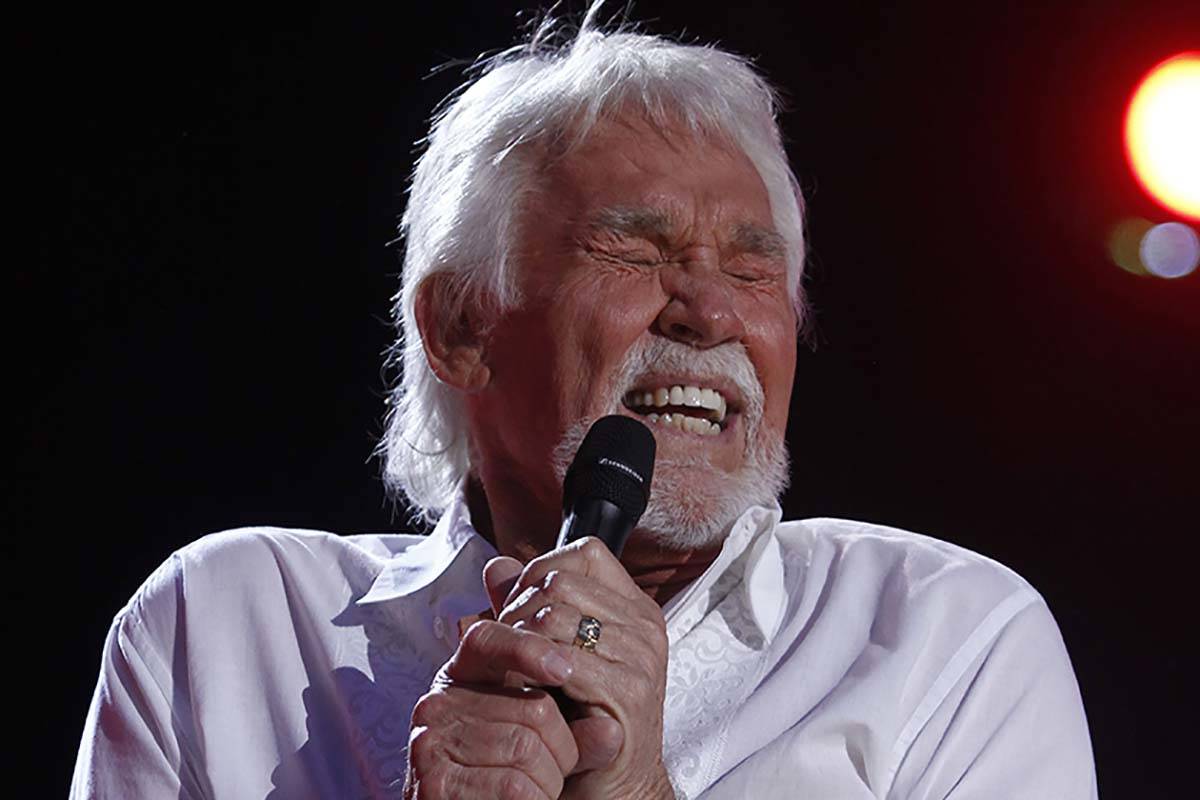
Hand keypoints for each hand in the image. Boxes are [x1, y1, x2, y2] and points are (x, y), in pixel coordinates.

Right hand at [404, 618, 604, 798]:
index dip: (528, 648)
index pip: (489, 638)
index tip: (564, 670)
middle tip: (554, 772)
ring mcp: (430, 741)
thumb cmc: (508, 780)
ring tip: (537, 791)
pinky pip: (514, 785)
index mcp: (462, 677)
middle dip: (563, 749)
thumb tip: (612, 731)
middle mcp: (439, 702)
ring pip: (527, 747)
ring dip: (549, 780)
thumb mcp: (544, 745)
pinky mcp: (435, 782)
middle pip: (534, 707)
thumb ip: (578, 733)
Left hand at [490, 538, 675, 798]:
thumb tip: (496, 566)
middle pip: (561, 581)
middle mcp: (645, 625)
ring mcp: (642, 657)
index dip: (541, 569)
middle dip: (518, 607)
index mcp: (634, 608)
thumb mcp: (551, 653)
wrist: (610, 785)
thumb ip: (526, 606)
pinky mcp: (629, 692)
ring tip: (511, 667)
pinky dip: (531, 672)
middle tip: (503, 643)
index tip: (518, 605)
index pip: (585, 553)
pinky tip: (524, 690)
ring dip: (518, 640)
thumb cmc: (579, 719)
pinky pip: (562, 660)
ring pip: (554, 616)